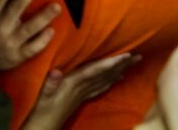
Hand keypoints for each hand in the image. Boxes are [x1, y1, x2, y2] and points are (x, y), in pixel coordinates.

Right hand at [22, 53, 142, 128]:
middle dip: (121, 66)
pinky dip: (110, 81)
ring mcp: (82, 94)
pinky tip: (116, 78)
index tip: (126, 55)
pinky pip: (99, 88)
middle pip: (105, 75)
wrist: (42, 127)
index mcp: (72, 84)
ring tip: (132, 63)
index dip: (110, 63)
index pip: (94, 71)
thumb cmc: (39, 110)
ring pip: (105, 81)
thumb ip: (49, 83)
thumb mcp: (42, 94)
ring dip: (119, 71)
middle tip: (139, 57)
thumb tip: (57, 72)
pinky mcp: (80, 98)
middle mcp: (81, 89)